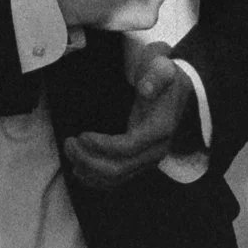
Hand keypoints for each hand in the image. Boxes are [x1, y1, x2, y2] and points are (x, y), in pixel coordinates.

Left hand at [62, 48, 190, 189]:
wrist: (178, 90)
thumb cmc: (165, 78)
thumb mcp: (163, 69)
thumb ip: (156, 75)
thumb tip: (145, 88)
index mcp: (160, 129)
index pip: (129, 147)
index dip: (103, 145)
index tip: (82, 135)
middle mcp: (155, 151)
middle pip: (119, 168)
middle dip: (89, 159)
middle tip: (69, 143)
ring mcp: (148, 160)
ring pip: (115, 178)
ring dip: (88, 169)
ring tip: (70, 151)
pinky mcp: (139, 163)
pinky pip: (116, 179)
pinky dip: (95, 177)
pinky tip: (78, 168)